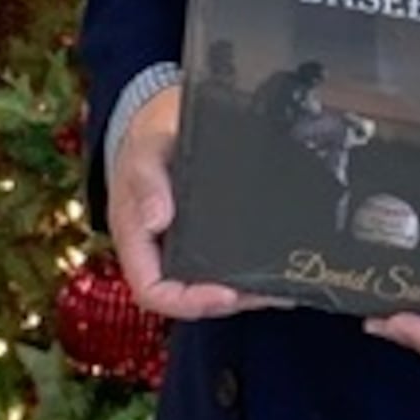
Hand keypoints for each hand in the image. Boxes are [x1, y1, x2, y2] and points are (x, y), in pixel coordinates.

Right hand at [105, 83, 268, 321]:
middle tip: (268, 290)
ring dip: (248, 291)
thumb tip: (156, 219)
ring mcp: (187, 244)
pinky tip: (282, 264)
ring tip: (282, 286)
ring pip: (214, 282)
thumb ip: (146, 179)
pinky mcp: (211, 233)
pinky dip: (254, 269)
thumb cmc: (150, 135)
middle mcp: (161, 249)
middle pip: (191, 294)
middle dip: (230, 299)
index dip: (188, 301)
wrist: (166, 117)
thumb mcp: (146, 147)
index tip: (226, 293)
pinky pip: (228, 260)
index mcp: (136, 238)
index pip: (153, 291)